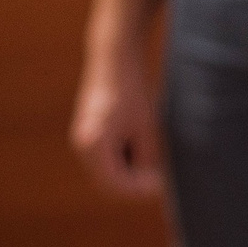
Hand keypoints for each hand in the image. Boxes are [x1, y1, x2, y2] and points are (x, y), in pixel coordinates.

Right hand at [71, 49, 165, 200]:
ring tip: (156, 150)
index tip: (165, 183)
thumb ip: (149, 159)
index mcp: (93, 146)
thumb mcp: (148, 128)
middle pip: (111, 180)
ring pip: (111, 168)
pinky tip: (146, 138)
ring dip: (134, 167)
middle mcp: (82, 145)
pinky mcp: (91, 131)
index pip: (116, 185)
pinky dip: (128, 154)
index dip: (142, 189)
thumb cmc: (133, 90)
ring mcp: (84, 139)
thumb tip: (154, 183)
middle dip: (137, 180)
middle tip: (164, 172)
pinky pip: (110, 155)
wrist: (115, 57)